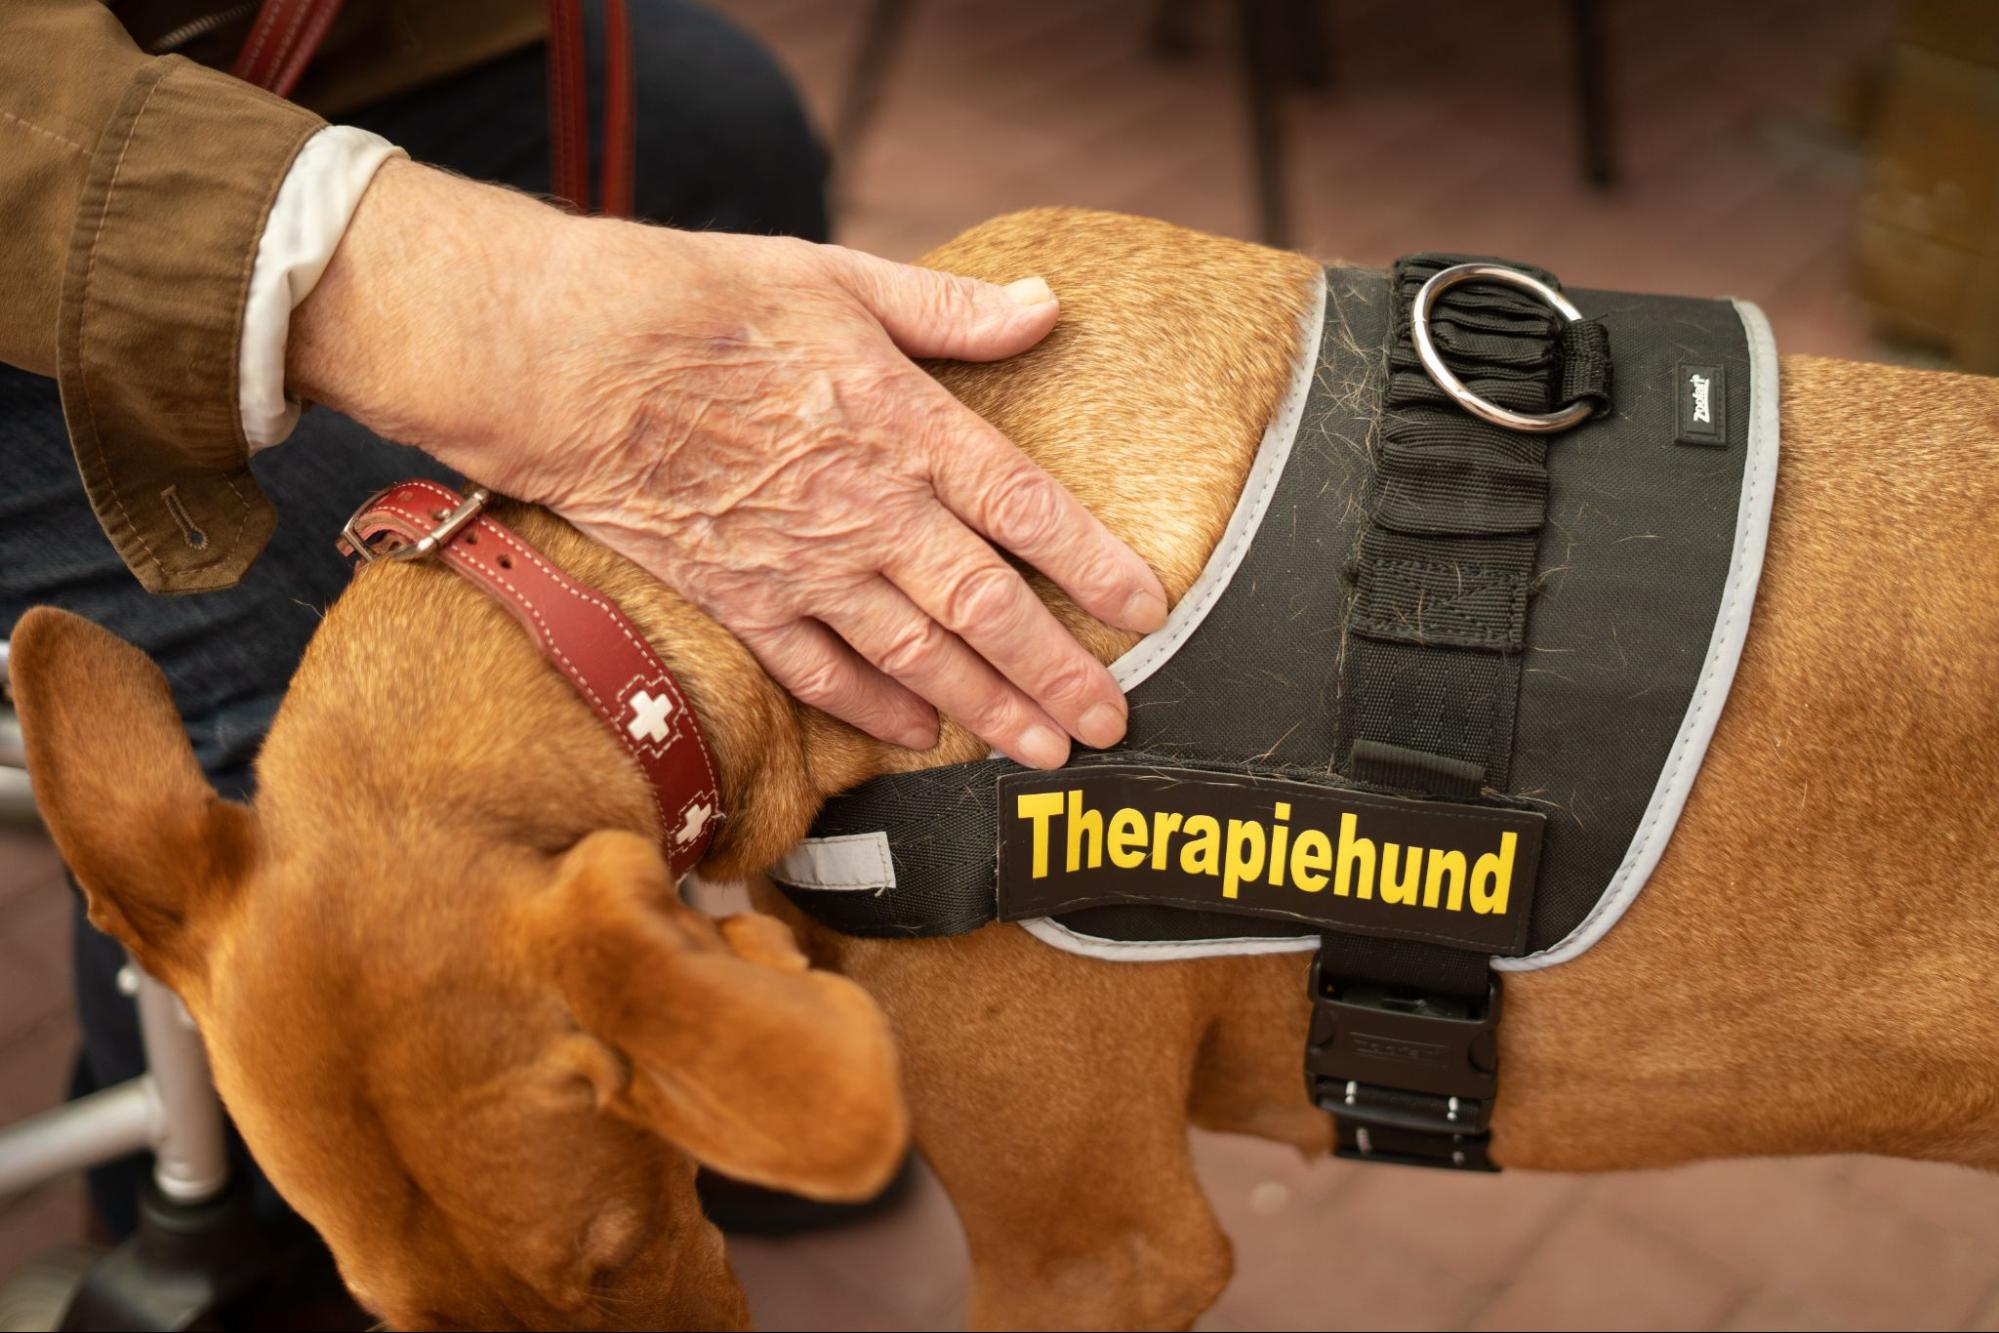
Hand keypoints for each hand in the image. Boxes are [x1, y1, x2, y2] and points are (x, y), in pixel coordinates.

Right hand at [288, 161, 1166, 767]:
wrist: (562, 359)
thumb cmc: (698, 301)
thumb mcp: (837, 277)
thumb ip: (949, 310)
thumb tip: (1045, 305)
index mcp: (903, 423)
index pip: (1027, 510)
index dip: (1094, 567)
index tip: (1147, 612)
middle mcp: (867, 509)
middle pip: (986, 610)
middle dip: (1057, 675)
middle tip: (1112, 725)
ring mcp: (803, 565)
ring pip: (917, 660)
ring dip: (987, 711)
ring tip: (1043, 752)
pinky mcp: (741, 599)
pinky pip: (822, 672)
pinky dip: (873, 711)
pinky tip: (915, 738)